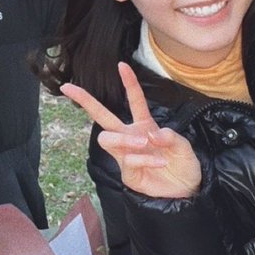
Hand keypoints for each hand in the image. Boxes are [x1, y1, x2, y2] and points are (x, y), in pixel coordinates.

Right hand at [61, 62, 201, 198]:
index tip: (121, 64)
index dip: (129, 82)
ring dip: (124, 138)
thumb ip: (171, 137)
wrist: (186, 190)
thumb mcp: (184, 146)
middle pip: (102, 116)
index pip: (134, 100)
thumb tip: (151, 133)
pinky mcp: (127, 173)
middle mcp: (131, 136)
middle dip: (85, 100)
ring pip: (107, 138)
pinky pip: (127, 160)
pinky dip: (144, 158)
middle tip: (68, 87)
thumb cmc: (183, 164)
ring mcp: (126, 155)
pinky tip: (159, 162)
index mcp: (145, 125)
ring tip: (143, 143)